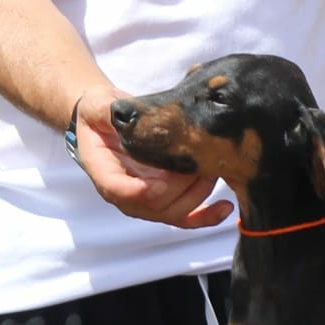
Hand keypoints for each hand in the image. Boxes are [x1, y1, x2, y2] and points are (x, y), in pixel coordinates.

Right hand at [71, 84, 234, 229]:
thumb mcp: (98, 107)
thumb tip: (114, 110)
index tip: (160, 183)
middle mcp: (124, 193)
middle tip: (200, 161)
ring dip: (198, 194)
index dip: (139, 191)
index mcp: (104, 172)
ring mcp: (144, 201)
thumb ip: (105, 111)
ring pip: (173, 212)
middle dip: (180, 186)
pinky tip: (225, 207)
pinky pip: (184, 217)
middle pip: (153, 204)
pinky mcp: (163, 201)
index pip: (117, 190)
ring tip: (215, 169)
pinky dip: (206, 216)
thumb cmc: (101, 116)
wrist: (108, 125)